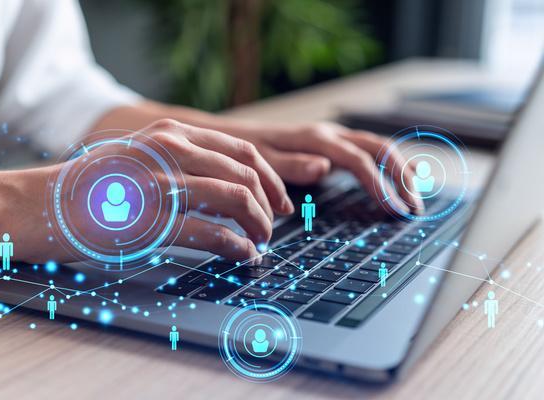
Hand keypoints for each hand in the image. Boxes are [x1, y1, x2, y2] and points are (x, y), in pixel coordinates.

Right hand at [53, 119, 292, 262]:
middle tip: (276, 223)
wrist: (39, 204)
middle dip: (271, 202)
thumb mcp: (139, 155)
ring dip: (259, 225)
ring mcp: (163, 185)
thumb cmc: (89, 185)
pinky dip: (239, 246)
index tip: (280, 198)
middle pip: (247, 174)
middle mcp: (171, 151)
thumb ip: (180, 161)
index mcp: (171, 133)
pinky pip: (215, 234)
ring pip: (238, 200)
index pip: (242, 149)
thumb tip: (224, 186)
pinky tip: (244, 255)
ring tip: (262, 242)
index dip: (270, 176)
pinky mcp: (153, 222)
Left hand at [229, 121, 422, 213]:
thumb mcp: (262, 160)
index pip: (358, 160)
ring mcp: (334, 138)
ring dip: (402, 170)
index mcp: (316, 139)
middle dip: (402, 177)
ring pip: (380, 147)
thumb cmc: (246, 152)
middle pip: (380, 148)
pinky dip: (391, 163)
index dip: (380, 184)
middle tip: (415, 208)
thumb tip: (323, 167)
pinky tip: (406, 175)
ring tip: (416, 198)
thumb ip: (291, 165)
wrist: (234, 136)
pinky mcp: (333, 145)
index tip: (395, 209)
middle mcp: (331, 134)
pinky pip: (370, 151)